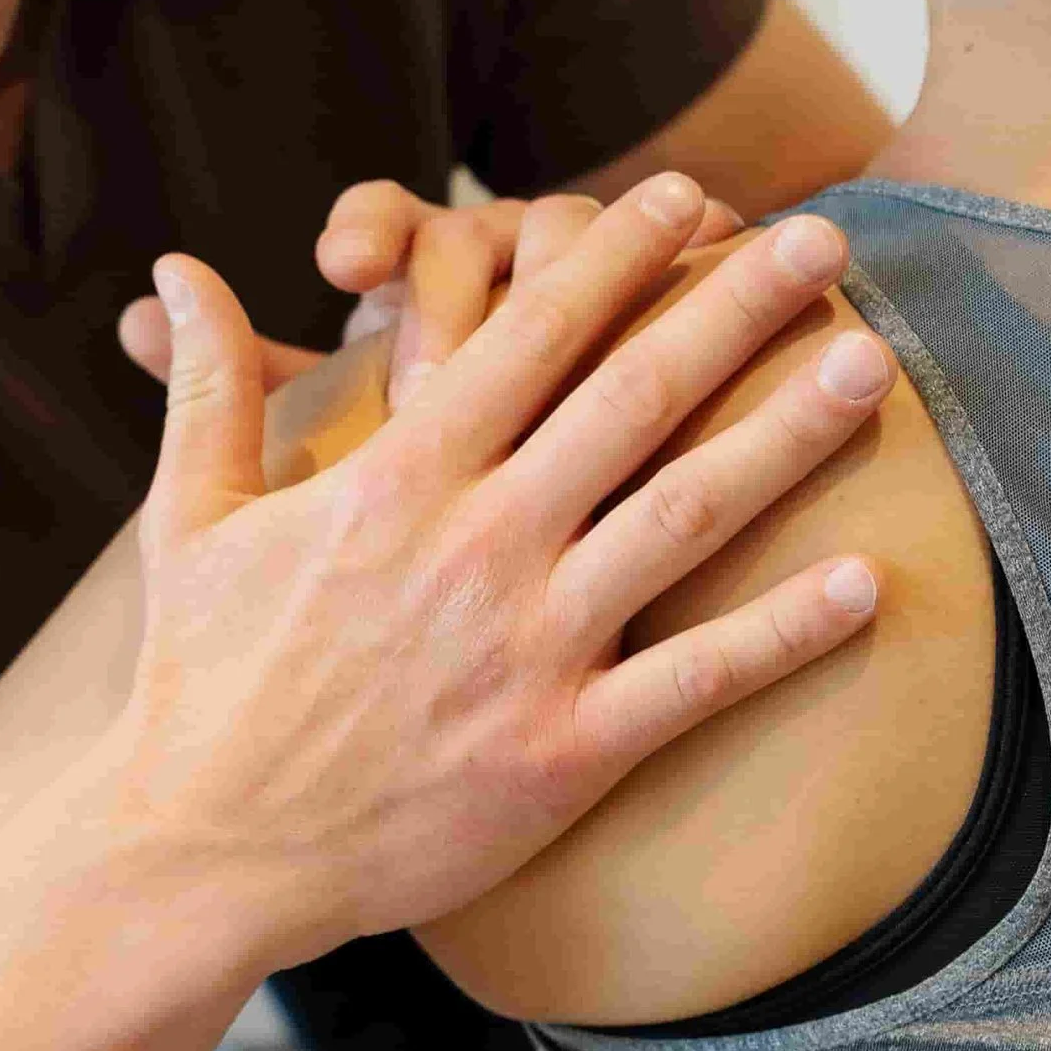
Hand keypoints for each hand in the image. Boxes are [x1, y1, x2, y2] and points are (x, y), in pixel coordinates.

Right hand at [98, 173, 892, 967]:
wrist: (203, 856)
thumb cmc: (197, 683)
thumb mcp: (190, 517)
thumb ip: (209, 382)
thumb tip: (177, 266)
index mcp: (396, 477)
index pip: (532, 333)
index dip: (620, 253)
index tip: (691, 195)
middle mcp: (476, 544)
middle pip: (635, 395)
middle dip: (736, 306)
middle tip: (823, 239)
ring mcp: (528, 647)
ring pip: (686, 514)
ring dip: (788, 432)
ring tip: (873, 362)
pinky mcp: (562, 752)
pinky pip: (699, 681)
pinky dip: (787, 631)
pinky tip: (867, 581)